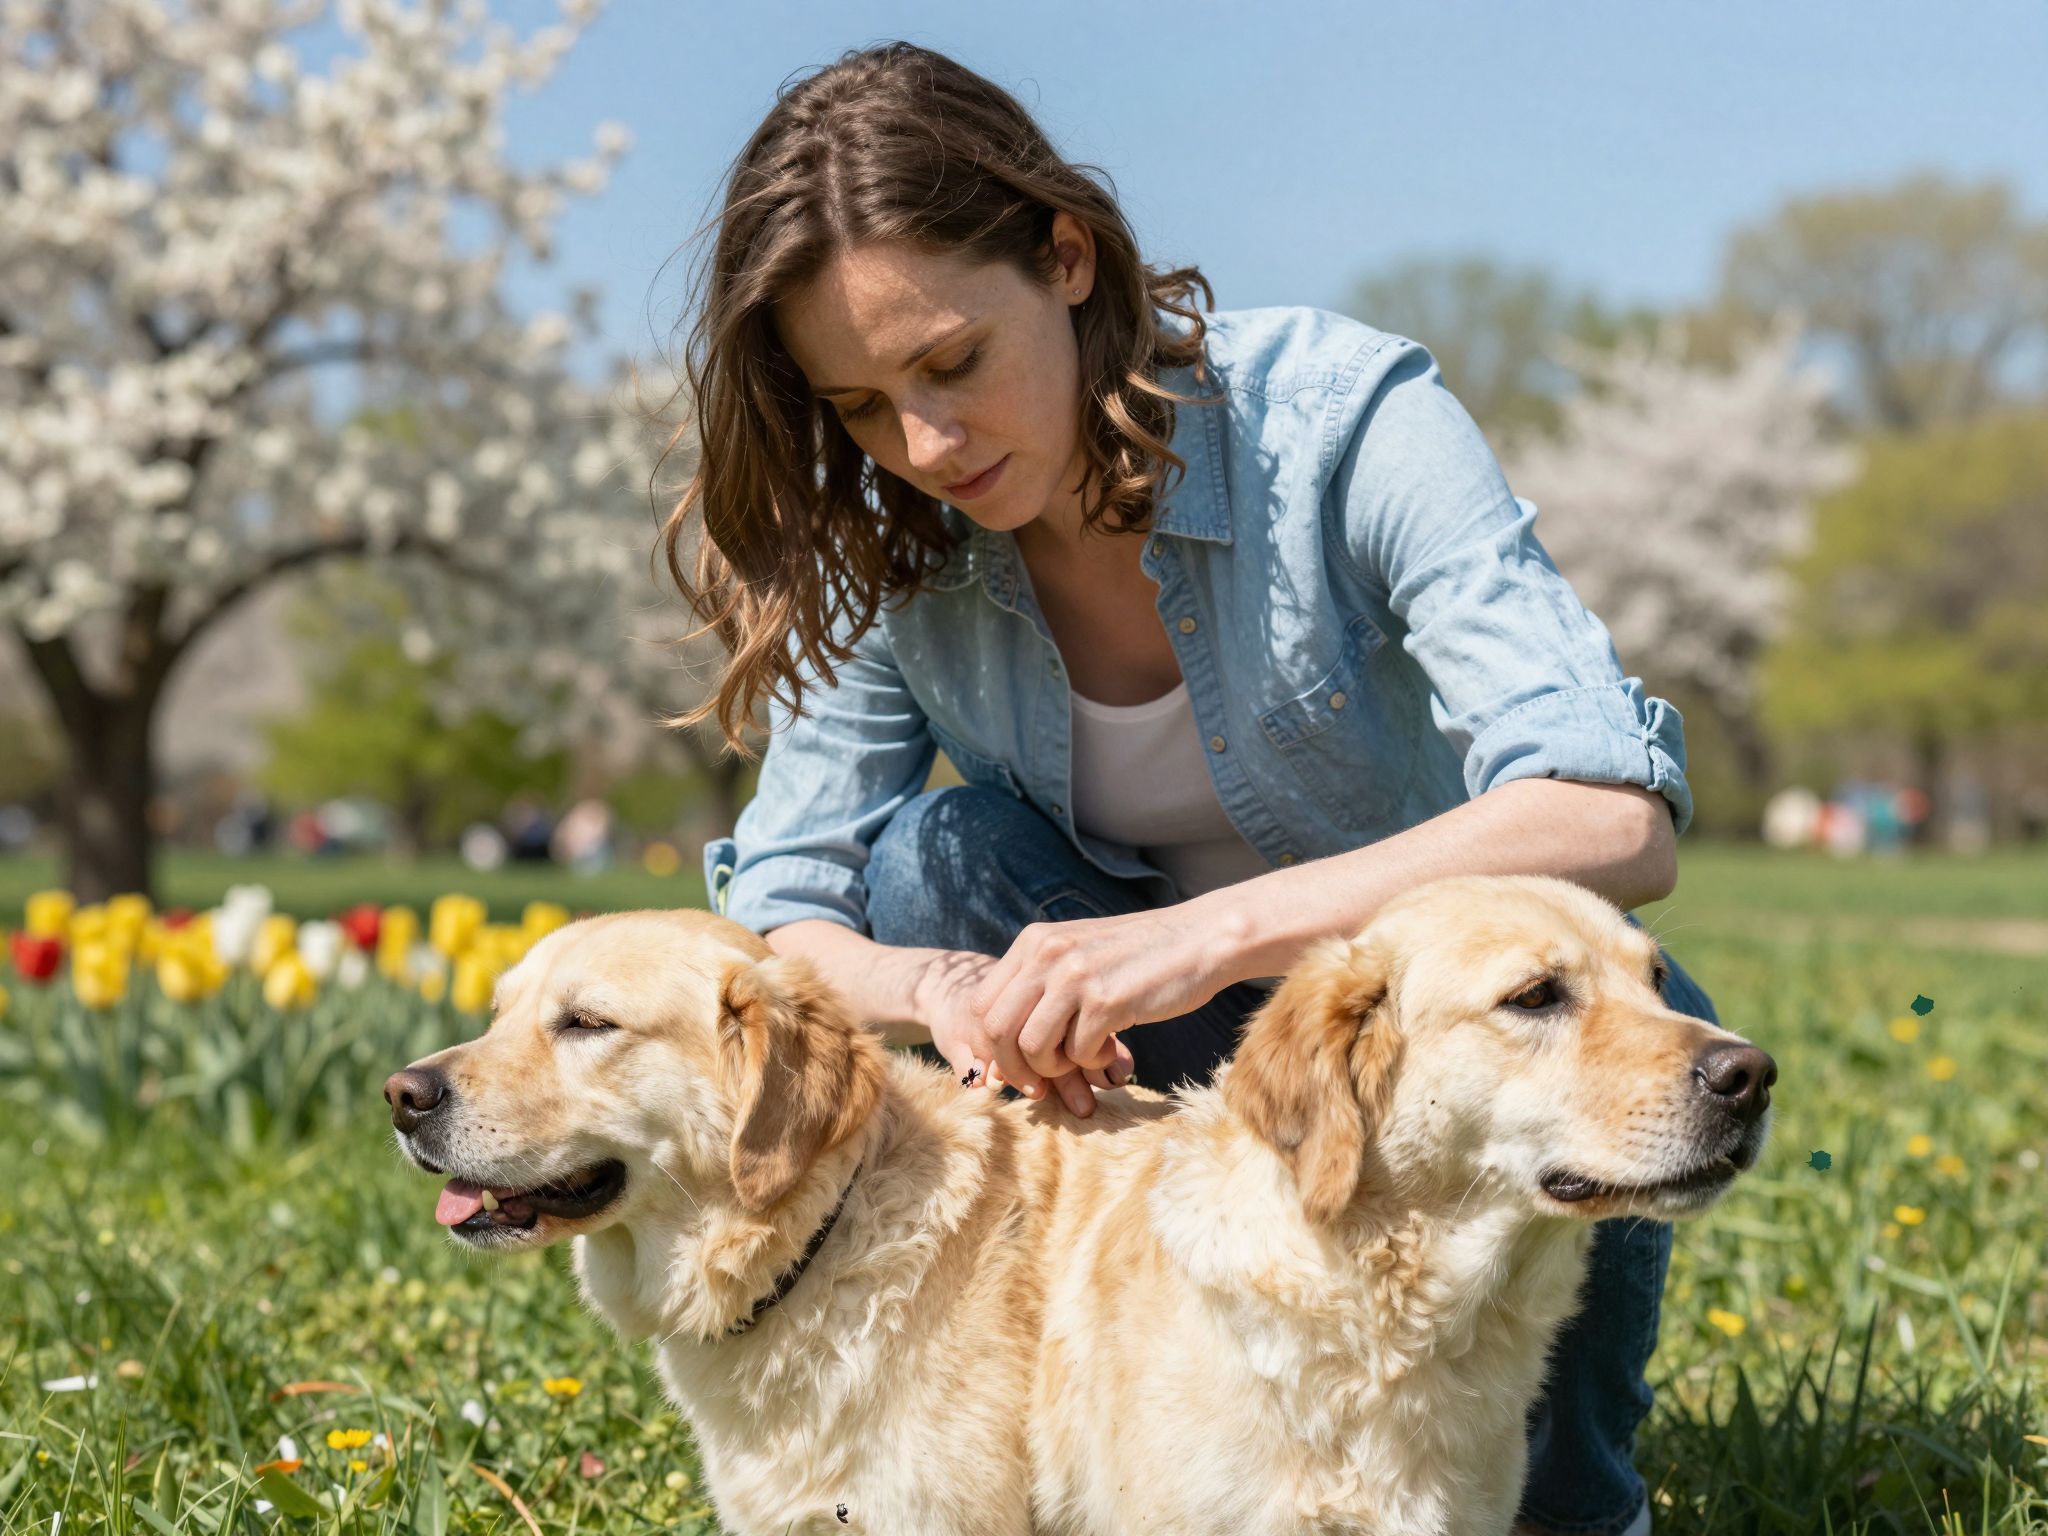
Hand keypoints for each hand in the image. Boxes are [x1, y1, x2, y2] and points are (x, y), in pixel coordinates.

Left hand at [968, 905, 1231, 1093]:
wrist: (1200, 939)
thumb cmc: (1139, 956)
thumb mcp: (1077, 953)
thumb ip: (1040, 983)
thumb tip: (1000, 1044)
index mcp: (1033, 942)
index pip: (981, 1006)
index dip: (989, 1048)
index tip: (1013, 1069)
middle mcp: (1046, 954)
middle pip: (997, 1030)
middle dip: (1014, 1068)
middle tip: (1040, 1083)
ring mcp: (1075, 977)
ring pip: (1032, 1048)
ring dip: (1056, 1067)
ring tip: (1084, 1056)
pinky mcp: (1107, 1001)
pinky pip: (1078, 1053)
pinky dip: (1092, 1062)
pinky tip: (1111, 1047)